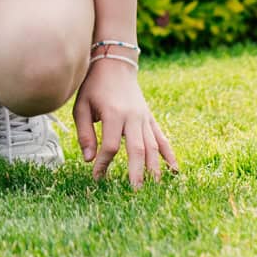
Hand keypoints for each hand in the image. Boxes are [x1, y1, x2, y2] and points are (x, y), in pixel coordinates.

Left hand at [73, 57, 178, 188]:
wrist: (115, 64)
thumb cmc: (94, 86)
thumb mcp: (81, 106)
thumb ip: (84, 133)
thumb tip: (88, 159)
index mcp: (113, 114)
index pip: (111, 145)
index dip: (104, 163)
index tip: (97, 177)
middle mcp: (132, 116)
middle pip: (137, 149)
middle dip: (137, 172)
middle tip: (135, 192)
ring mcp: (144, 117)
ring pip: (152, 145)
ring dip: (154, 167)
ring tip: (155, 188)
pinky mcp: (150, 118)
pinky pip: (161, 138)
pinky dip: (168, 154)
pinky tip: (174, 170)